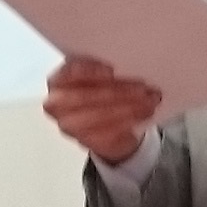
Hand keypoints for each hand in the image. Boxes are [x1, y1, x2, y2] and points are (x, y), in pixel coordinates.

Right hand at [44, 55, 162, 160]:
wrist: (103, 122)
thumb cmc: (100, 90)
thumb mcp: (99, 74)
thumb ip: (105, 69)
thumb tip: (127, 64)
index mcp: (58, 80)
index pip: (68, 73)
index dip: (89, 71)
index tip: (111, 70)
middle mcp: (57, 103)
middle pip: (85, 97)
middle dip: (117, 91)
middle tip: (142, 87)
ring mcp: (69, 125)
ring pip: (99, 116)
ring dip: (128, 108)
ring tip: (149, 100)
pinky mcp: (85, 141)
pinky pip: (108, 133)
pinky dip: (129, 122)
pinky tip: (144, 114)